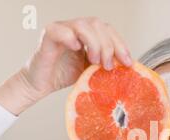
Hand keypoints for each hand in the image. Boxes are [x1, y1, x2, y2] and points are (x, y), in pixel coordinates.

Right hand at [0, 17, 131, 115]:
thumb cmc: (64, 75)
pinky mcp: (48, 37)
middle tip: (109, 65)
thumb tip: (129, 68)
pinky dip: (71, 38)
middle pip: (98, 24)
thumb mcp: (92, 70)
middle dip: (109, 46)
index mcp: (87, 34)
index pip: (108, 30)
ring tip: (94, 61)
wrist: (40, 85)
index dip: (120, 44)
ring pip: (82, 25)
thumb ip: (106, 64)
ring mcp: (61, 30)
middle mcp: (75, 28)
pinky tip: (77, 49)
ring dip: (94, 43)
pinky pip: (60, 30)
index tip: (128, 63)